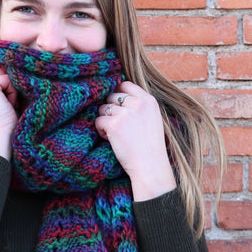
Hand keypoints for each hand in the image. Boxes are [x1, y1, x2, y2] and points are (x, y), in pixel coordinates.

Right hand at [0, 63, 18, 159]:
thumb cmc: (4, 126)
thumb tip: (6, 69)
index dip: (0, 77)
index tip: (6, 96)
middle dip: (6, 83)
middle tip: (8, 103)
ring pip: (0, 73)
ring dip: (10, 88)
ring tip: (8, 105)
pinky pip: (5, 78)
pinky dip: (12, 91)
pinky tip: (9, 105)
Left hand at [95, 81, 175, 200]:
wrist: (150, 166)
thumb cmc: (150, 146)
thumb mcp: (153, 119)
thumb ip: (139, 106)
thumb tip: (118, 95)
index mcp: (149, 100)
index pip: (125, 85)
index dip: (118, 94)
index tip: (117, 107)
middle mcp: (137, 103)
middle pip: (112, 96)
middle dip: (111, 110)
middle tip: (118, 126)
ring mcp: (125, 113)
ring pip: (103, 108)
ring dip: (105, 120)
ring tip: (115, 134)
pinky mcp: (113, 124)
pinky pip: (98, 121)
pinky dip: (100, 130)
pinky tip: (110, 139)